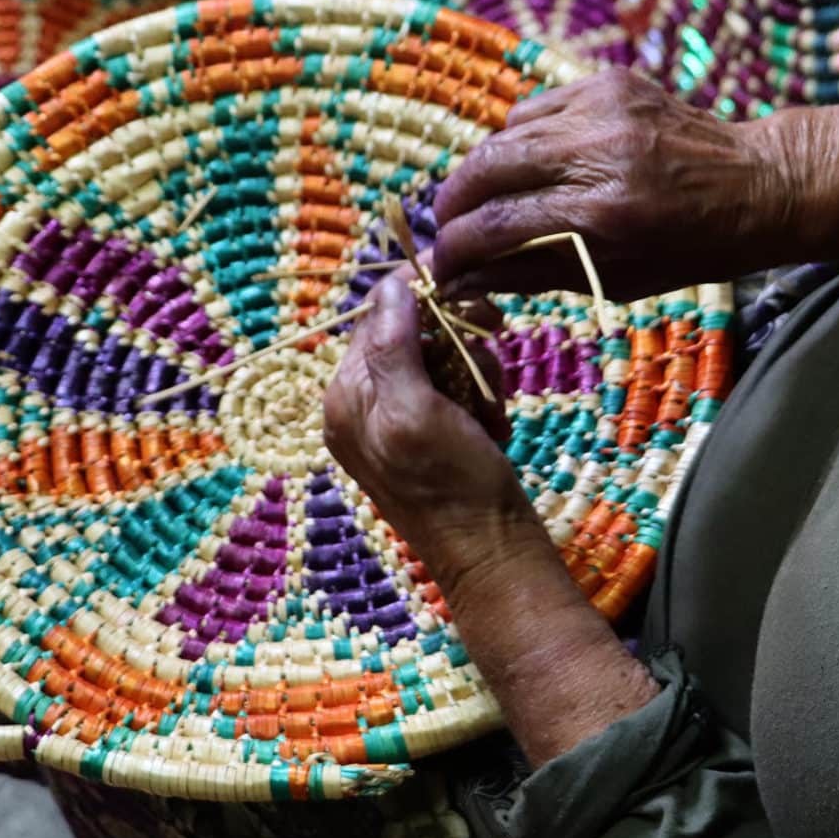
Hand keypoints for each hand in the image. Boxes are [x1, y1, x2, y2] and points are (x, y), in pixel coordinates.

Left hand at [324, 266, 658, 765]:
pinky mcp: (427, 435)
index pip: (378, 315)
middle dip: (460, 347)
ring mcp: (394, 421)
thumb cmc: (455, 487)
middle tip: (490, 373)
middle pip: (414, 334)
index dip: (428, 303)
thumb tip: (388, 284)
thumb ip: (393, 347)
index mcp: (345, 396)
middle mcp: (361, 405)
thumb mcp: (417, 411)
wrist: (492, 553)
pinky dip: (481, 401)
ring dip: (477, 376)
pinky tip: (491, 429)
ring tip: (490, 413)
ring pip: (442, 359)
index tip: (479, 307)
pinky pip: (454, 390)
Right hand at [431, 70, 796, 298]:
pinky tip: (531, 163)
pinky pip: (538, 108)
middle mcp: (599, 152)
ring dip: (484, 170)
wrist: (757, 183)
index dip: (456, 248)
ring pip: (506, 132)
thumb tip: (461, 279)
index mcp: (604, 213)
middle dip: (452, 202)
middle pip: (487, 166)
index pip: (498, 224)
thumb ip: (532, 273)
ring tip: (484, 199)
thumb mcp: (614, 279)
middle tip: (445, 228)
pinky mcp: (609, 81)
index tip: (438, 266)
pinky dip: (522, 138)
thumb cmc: (691, 247)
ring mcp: (603, 108)